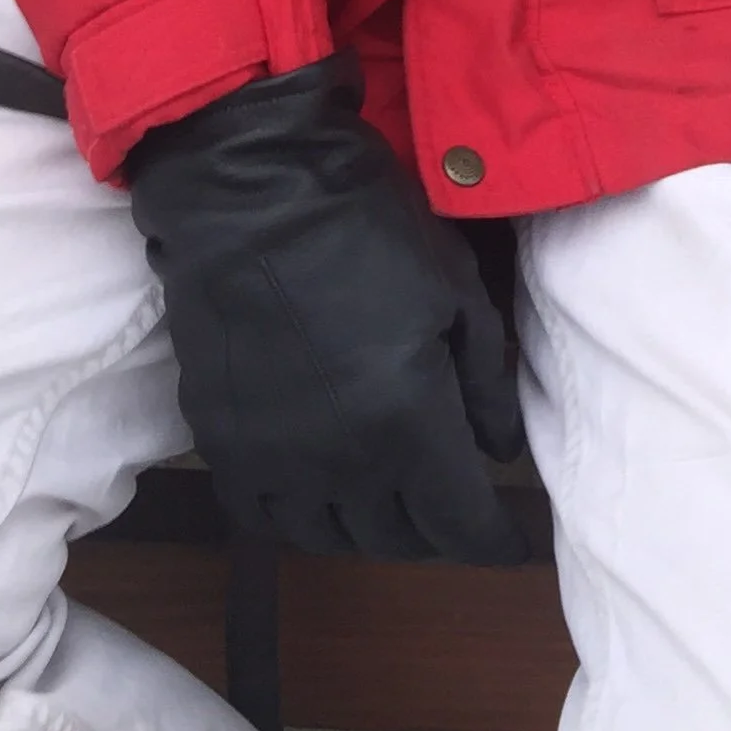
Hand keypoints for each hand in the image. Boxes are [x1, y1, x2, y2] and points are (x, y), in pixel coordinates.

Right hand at [125, 54, 526, 560]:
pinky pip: (266, 518)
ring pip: (333, 538)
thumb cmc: (367, 225)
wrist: (252, 190)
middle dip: (438, 531)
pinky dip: (305, 519)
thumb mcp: (456, 288)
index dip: (491, 539)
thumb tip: (500, 451)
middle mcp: (340, 461)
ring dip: (374, 530)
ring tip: (396, 501)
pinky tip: (325, 491)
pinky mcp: (222, 442)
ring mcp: (274, 458)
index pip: (460, 523)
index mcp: (407, 421)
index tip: (508, 539)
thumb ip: (486, 382)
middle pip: (399, 538)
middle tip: (455, 506)